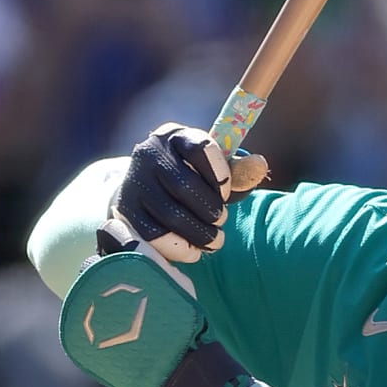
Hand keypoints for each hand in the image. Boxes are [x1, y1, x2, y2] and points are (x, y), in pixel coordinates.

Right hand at [99, 125, 267, 259]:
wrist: (146, 193)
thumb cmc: (190, 180)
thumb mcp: (213, 171)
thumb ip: (238, 171)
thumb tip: (260, 165)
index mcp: (174, 136)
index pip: (201, 148)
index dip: (220, 175)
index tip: (225, 193)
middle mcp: (148, 153)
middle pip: (184, 186)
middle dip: (210, 211)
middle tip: (221, 221)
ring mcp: (134, 182)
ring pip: (171, 215)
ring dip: (200, 233)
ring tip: (214, 240)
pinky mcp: (126, 211)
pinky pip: (154, 236)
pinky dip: (180, 248)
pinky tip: (194, 251)